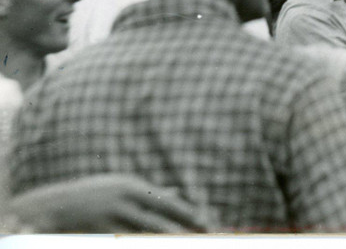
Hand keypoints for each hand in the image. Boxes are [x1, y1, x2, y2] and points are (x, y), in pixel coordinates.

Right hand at [6, 173, 208, 232]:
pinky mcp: (100, 232)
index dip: (187, 214)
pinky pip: (126, 242)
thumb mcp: (123, 188)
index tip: (204, 223)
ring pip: (145, 234)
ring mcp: (111, 217)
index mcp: (134, 187)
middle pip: (160, 220)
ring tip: (182, 244)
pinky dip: (141, 245)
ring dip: (166, 240)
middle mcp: (125, 201)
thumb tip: (175, 194)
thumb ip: (150, 194)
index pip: (167, 203)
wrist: (56, 205)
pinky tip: (153, 247)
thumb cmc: (95, 195)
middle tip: (202, 238)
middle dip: (182, 231)